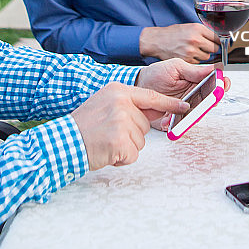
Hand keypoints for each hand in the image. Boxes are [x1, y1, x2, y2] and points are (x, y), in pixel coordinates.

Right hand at [71, 82, 186, 169]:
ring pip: (140, 141)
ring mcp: (122, 121)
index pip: (151, 96)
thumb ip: (126, 104)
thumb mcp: (104, 103)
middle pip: (144, 124)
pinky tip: (107, 151)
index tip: (184, 106)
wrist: (65, 140)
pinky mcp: (120, 140)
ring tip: (106, 141)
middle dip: (131, 134)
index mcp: (118, 90)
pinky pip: (133, 155)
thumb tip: (150, 112)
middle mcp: (122, 102)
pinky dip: (121, 158)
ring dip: (126, 146)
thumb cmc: (84, 125)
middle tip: (109, 133)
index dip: (169, 104)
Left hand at [134, 59, 230, 130]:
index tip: (223, 85)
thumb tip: (213, 69)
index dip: (222, 85)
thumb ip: (193, 70)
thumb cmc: (157, 74)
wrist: (140, 85)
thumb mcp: (175, 66)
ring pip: (197, 115)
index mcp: (196, 81)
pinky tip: (168, 120)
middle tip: (208, 100)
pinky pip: (180, 124)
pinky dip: (175, 124)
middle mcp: (194, 96)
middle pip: (210, 102)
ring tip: (185, 110)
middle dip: (211, 102)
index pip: (214, 84)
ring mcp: (185, 108)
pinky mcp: (175, 118)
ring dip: (193, 115)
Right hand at [138, 23, 219, 62]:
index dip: (217, 41)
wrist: (157, 40)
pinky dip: (195, 60)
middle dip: (211, 48)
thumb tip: (217, 38)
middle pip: (215, 48)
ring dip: (202, 55)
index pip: (217, 37)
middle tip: (203, 47)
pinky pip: (198, 62)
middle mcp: (195, 39)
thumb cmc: (172, 33)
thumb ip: (202, 32)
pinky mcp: (187, 60)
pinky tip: (187, 55)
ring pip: (207, 57)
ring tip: (192, 50)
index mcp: (197, 28)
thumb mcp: (188, 27)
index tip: (217, 43)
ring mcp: (191, 50)